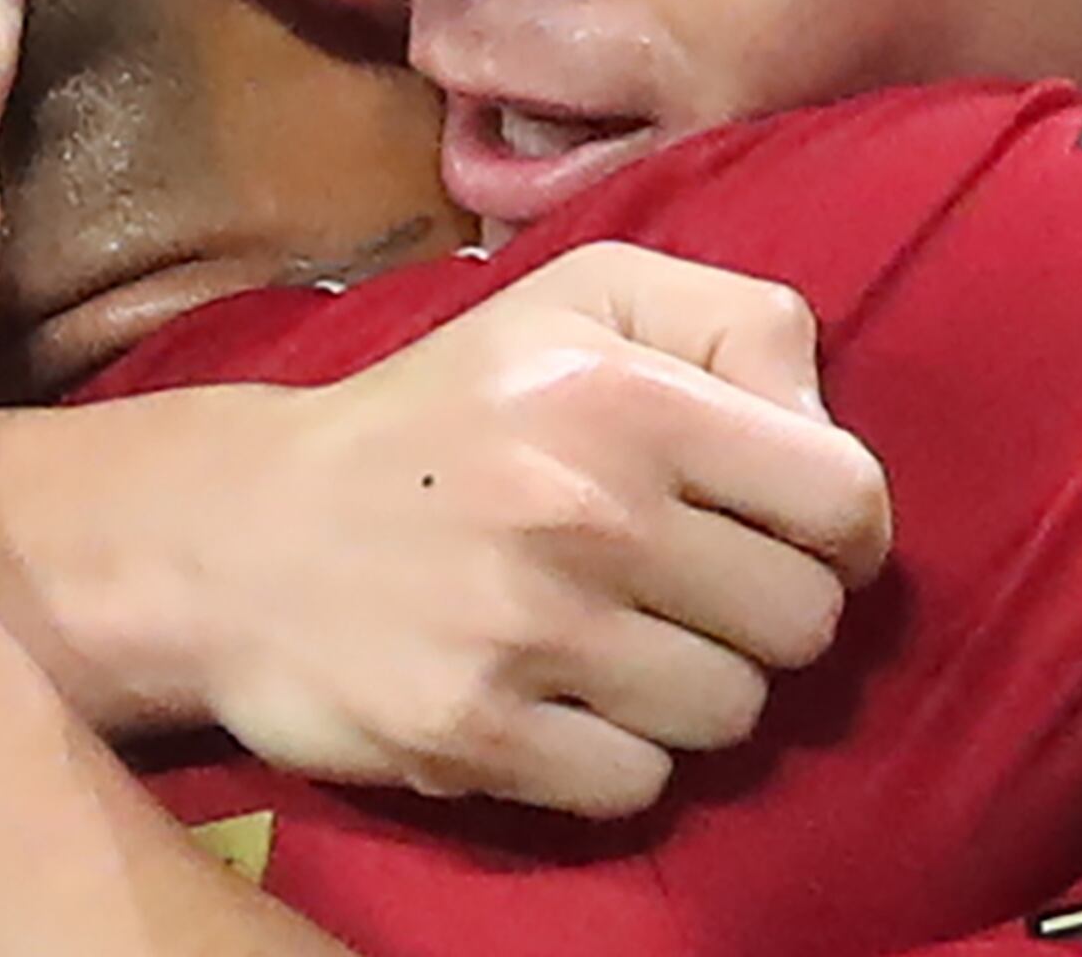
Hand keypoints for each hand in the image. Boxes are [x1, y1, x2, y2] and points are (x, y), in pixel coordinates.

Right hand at [173, 244, 893, 817]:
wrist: (237, 535)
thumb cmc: (443, 413)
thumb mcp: (582, 298)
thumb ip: (735, 322)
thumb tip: (825, 426)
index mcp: (623, 391)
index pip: (844, 498)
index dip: (842, 528)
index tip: (789, 533)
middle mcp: (585, 510)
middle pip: (803, 621)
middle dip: (765, 613)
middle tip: (688, 591)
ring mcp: (527, 633)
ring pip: (732, 712)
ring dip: (693, 688)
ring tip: (618, 642)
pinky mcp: (474, 735)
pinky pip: (640, 784)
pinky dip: (617, 757)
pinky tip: (560, 699)